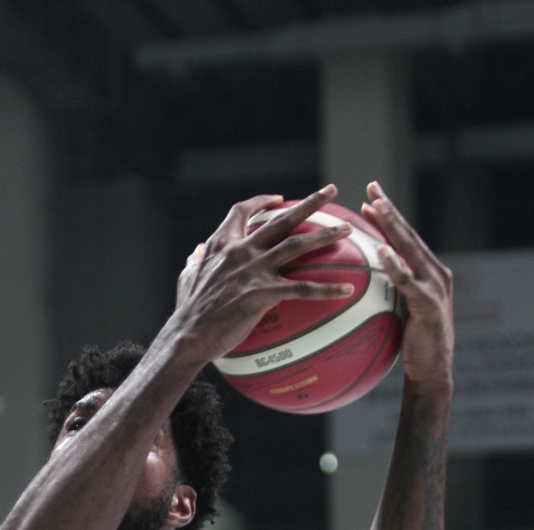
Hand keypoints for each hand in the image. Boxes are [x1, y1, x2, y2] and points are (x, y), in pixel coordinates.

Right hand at [170, 185, 356, 364]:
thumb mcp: (187, 278)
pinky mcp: (263, 293)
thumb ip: (194, 263)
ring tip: (347, 229)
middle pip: (281, 219)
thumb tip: (194, 254)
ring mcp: (253, 270)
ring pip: (296, 244)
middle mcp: (240, 250)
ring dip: (325, 234)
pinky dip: (326, 289)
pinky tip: (346, 290)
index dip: (261, 202)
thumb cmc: (188, 311)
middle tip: (331, 190)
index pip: (242, 212)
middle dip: (309, 202)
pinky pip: (302, 288)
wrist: (188, 335)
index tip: (278, 199)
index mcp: (221, 244)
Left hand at [359, 182, 453, 387]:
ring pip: (410, 249)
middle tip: (372, 187)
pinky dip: (395, 265)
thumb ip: (385, 294)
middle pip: (408, 235)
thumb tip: (356, 285)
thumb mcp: (396, 314)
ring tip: (377, 207)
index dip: (388, 218)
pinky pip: (408, 281)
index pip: (404, 239)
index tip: (368, 199)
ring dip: (393, 226)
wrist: (432, 372)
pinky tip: (381, 252)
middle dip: (390, 209)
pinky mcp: (430, 304)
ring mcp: (435, 286)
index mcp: (427, 273)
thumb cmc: (410, 346)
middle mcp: (435, 273)